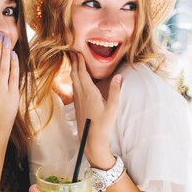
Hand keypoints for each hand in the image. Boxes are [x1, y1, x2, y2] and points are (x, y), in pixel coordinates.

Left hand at [70, 52, 121, 168]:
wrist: (92, 139)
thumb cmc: (104, 124)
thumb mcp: (113, 107)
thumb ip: (115, 91)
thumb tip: (119, 77)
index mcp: (89, 93)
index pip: (82, 73)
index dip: (79, 62)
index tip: (77, 51)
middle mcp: (81, 95)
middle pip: (75, 75)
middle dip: (73, 63)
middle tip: (72, 52)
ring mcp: (77, 100)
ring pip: (73, 81)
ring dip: (73, 70)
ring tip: (73, 62)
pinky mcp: (77, 105)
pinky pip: (74, 88)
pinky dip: (74, 79)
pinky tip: (76, 79)